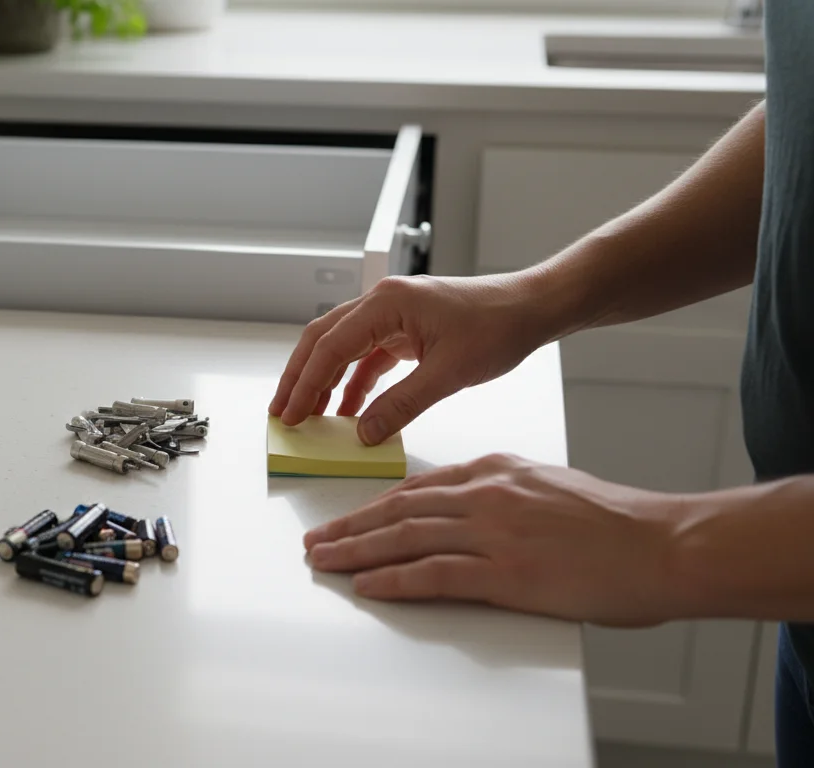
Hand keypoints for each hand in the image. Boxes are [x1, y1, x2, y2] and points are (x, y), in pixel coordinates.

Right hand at [268, 274, 558, 444]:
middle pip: (324, 341)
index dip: (306, 383)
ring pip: (342, 350)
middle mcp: (382, 304)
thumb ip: (402, 405)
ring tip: (308, 416)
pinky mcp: (404, 331)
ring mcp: (392, 316)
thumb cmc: (499, 325)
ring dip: (323, 382)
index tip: (290, 413)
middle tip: (282, 413)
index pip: (330, 346)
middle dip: (300, 378)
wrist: (531, 309)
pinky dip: (354, 383)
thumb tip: (365, 432)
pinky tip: (348, 410)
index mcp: (387, 303)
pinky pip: (367, 358)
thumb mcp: (448, 373)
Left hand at [303, 453, 686, 626]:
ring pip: (406, 538)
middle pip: (400, 510)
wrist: (665, 544)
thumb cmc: (618, 524)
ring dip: (357, 551)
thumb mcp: (551, 487)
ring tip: (324, 561)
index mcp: (498, 470)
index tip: (350, 517)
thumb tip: (473, 515)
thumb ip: (506, 495)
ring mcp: (495, 533)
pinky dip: (393, 579)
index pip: (419, 487)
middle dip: (351, 526)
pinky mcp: (507, 574)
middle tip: (317, 540)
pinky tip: (367, 585)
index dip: (376, 504)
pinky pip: (434, 574)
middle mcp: (488, 494)